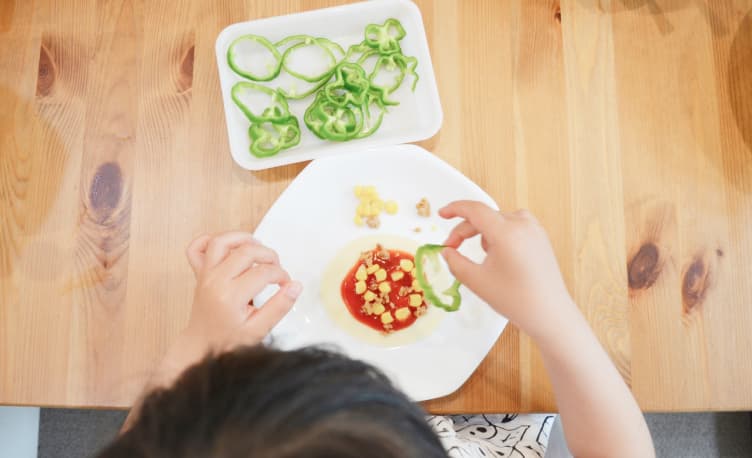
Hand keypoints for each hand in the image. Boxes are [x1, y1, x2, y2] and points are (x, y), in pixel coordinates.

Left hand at [150, 232, 300, 387]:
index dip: (281, 275)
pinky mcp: (200, 273)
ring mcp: (205, 275)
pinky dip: (210, 240)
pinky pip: (196, 248)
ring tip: (257, 248)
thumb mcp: (259, 330)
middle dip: (269, 255)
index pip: (263, 272)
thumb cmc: (228, 341)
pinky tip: (228, 248)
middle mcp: (215, 281)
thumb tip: (295, 286)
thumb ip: (279, 307)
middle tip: (276, 269)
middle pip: (246, 251)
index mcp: (231, 296)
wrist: (201, 347)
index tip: (286, 284)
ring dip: (243, 239)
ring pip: (221, 242)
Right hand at [440, 201, 575, 338]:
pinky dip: (499, 235)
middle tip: (451, 248)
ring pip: (498, 221)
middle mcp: (522, 224)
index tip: (441, 214)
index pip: (475, 210)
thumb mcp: (477, 281)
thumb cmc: (515, 299)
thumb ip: (455, 262)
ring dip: (483, 233)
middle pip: (485, 217)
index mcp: (506, 232)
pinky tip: (498, 256)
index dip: (455, 209)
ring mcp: (534, 229)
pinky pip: (513, 227)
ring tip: (481, 258)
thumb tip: (447, 251)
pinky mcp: (540, 237)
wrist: (550, 313)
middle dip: (465, 230)